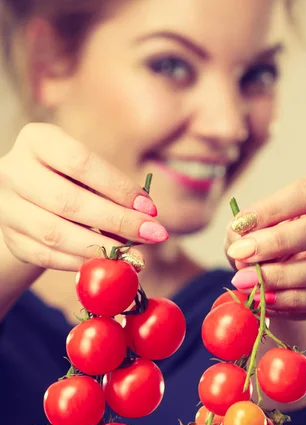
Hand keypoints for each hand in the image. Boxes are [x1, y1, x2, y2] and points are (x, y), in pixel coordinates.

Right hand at [0, 123, 167, 271]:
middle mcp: (14, 171)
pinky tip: (106, 262)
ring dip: (100, 247)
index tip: (150, 208)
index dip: (118, 187)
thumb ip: (112, 189)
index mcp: (37, 141)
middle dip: (117, 221)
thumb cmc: (70, 180)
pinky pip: (48, 256)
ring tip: (132, 254)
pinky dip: (81, 262)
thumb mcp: (88, 172)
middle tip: (151, 234)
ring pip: (55, 233)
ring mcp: (8, 207)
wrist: (30, 201)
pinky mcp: (11, 238)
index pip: (80, 163)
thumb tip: (146, 218)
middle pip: (68, 201)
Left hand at [225, 173, 305, 319]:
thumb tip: (239, 241)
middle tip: (240, 252)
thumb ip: (244, 227)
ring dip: (280, 275)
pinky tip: (260, 297)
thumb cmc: (272, 236)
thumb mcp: (255, 223)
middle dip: (278, 242)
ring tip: (244, 279)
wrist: (286, 273)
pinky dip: (285, 299)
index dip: (273, 208)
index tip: (241, 223)